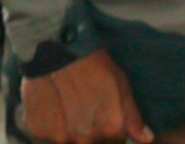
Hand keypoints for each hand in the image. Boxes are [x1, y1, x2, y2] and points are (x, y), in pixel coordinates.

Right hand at [21, 49, 151, 143]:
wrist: (55, 49)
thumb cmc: (93, 64)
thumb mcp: (120, 83)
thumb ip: (133, 116)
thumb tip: (146, 139)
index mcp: (110, 129)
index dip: (111, 135)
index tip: (105, 122)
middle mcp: (86, 140)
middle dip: (90, 136)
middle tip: (84, 113)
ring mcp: (59, 139)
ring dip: (70, 134)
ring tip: (67, 111)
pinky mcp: (38, 134)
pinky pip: (47, 139)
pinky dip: (51, 129)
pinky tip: (52, 110)